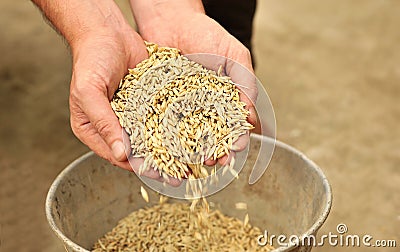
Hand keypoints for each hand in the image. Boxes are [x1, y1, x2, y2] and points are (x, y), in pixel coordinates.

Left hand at [132, 2, 257, 165]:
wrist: (172, 20)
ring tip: (191, 160)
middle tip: (213, 162)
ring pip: (186, 135)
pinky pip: (162, 122)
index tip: (236, 149)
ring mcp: (180, 106)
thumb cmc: (207, 34)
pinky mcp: (159, 102)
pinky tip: (166, 147)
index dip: (235, 139)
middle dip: (213, 151)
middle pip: (210, 136)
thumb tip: (250, 114)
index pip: (233, 125)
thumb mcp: (234, 55)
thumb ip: (246, 81)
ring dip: (190, 150)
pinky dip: (165, 136)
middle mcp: (202, 107)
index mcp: (223, 99)